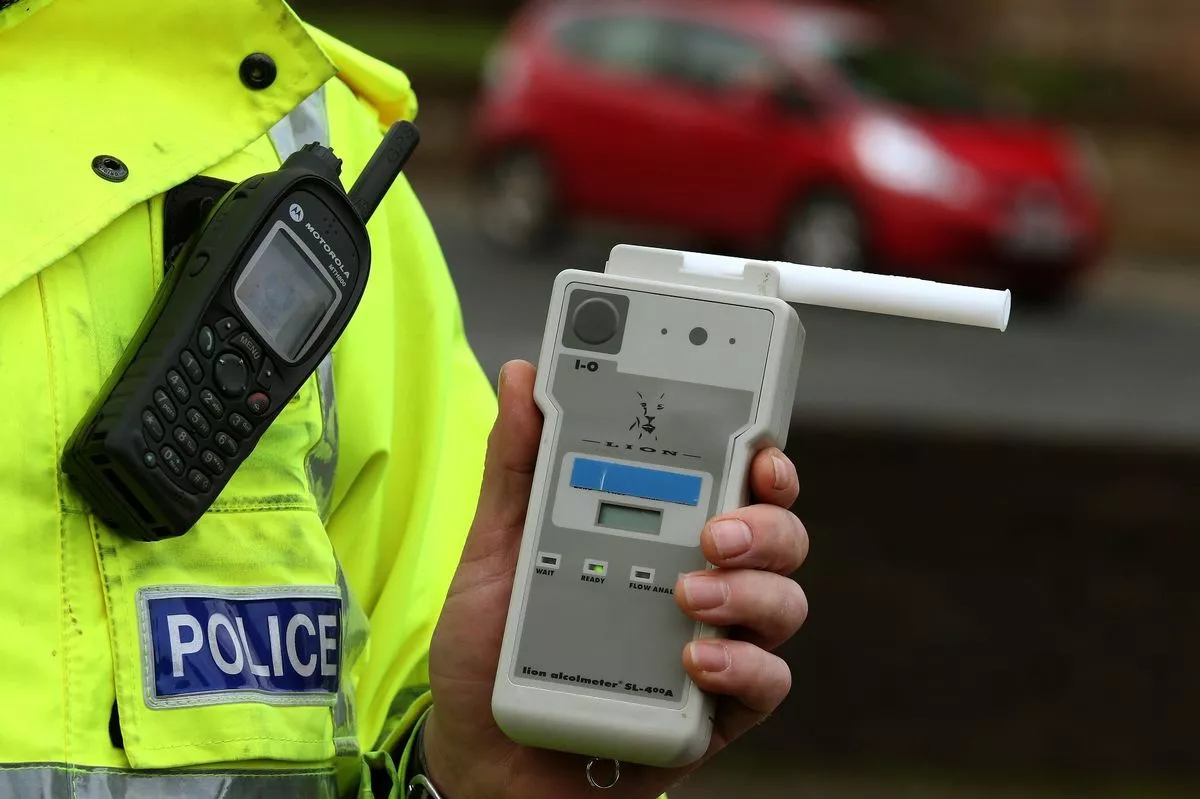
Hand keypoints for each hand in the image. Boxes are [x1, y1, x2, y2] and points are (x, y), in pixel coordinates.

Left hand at [424, 360, 809, 797]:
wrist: (481, 756)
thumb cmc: (495, 649)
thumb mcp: (496, 547)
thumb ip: (517, 465)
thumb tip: (524, 379)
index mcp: (658, 531)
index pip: (729, 479)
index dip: (759, 454)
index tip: (757, 440)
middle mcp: (699, 580)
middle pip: (774, 532)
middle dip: (764, 520)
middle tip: (717, 528)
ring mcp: (712, 643)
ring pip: (783, 601)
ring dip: (751, 590)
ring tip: (690, 594)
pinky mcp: (714, 710)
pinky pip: (766, 683)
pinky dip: (742, 666)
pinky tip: (696, 657)